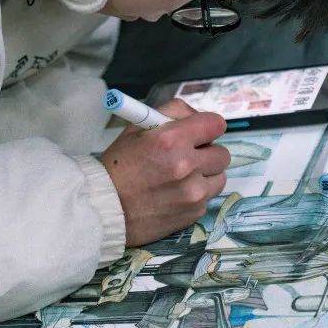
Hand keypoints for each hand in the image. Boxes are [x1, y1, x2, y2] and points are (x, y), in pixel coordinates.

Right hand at [101, 99, 230, 246]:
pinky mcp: (194, 213)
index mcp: (171, 140)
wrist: (104, 209)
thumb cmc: (117, 166)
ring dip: (205, 175)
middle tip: (188, 156)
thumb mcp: (137, 128)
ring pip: (220, 177)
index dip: (207, 127)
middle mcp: (187, 166)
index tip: (199, 133)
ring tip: (181, 178)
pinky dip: (196, 194)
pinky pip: (208, 197)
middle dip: (207, 152)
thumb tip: (195, 116)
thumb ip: (170, 114)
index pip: (215, 124)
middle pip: (222, 153)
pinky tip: (174, 194)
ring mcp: (194, 192)